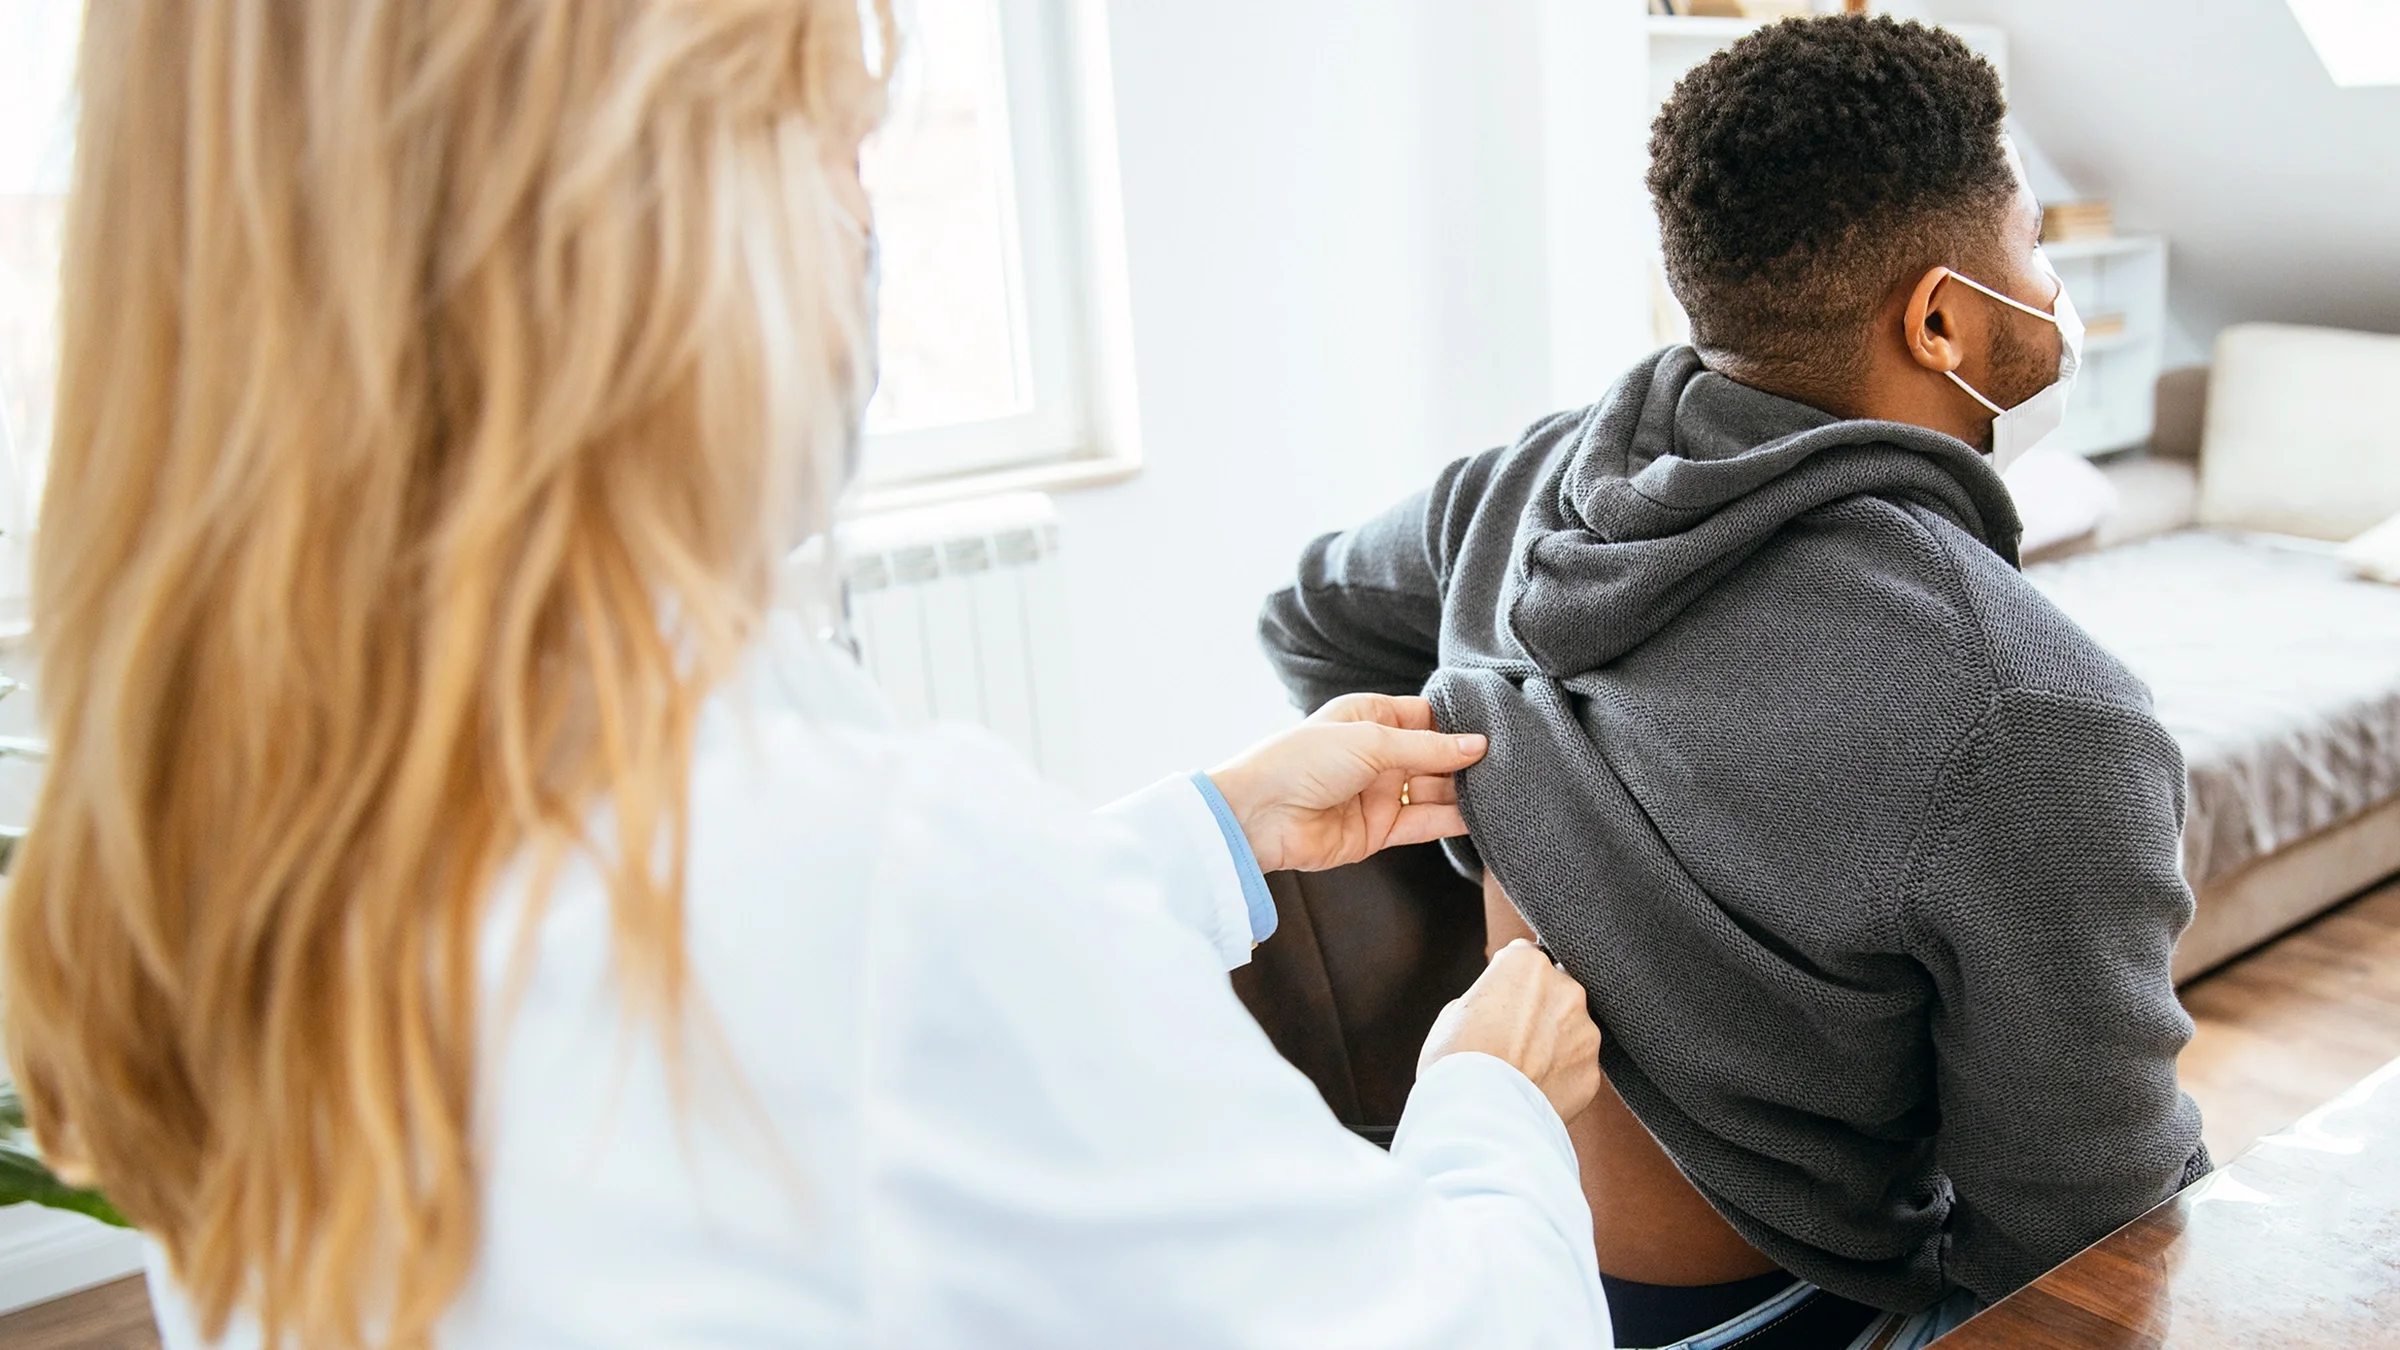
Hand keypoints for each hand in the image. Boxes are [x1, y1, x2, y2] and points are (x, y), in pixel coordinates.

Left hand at [1207, 694, 1486, 873]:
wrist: (1259, 816)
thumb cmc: (1301, 762)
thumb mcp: (1370, 741)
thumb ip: (1427, 747)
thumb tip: (1476, 744)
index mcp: (1367, 718)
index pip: (1424, 717)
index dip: (1456, 723)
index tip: (1495, 728)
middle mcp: (1375, 755)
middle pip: (1433, 757)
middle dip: (1465, 761)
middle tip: (1508, 763)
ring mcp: (1377, 794)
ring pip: (1432, 791)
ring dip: (1463, 792)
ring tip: (1504, 789)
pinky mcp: (1378, 831)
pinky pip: (1423, 823)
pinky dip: (1451, 821)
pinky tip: (1482, 816)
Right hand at [1419, 939, 1603, 1121]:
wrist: (1477, 1117)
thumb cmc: (1456, 1061)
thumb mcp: (1454, 1013)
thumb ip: (1487, 998)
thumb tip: (1497, 1006)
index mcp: (1527, 965)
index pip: (1525, 957)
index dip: (1509, 981)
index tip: (1499, 1001)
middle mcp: (1566, 990)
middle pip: (1555, 992)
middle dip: (1538, 1010)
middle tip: (1510, 1039)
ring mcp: (1584, 1032)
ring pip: (1571, 1030)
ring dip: (1553, 1043)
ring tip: (1521, 1070)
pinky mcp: (1592, 1071)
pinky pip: (1576, 1067)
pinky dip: (1560, 1076)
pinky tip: (1533, 1089)